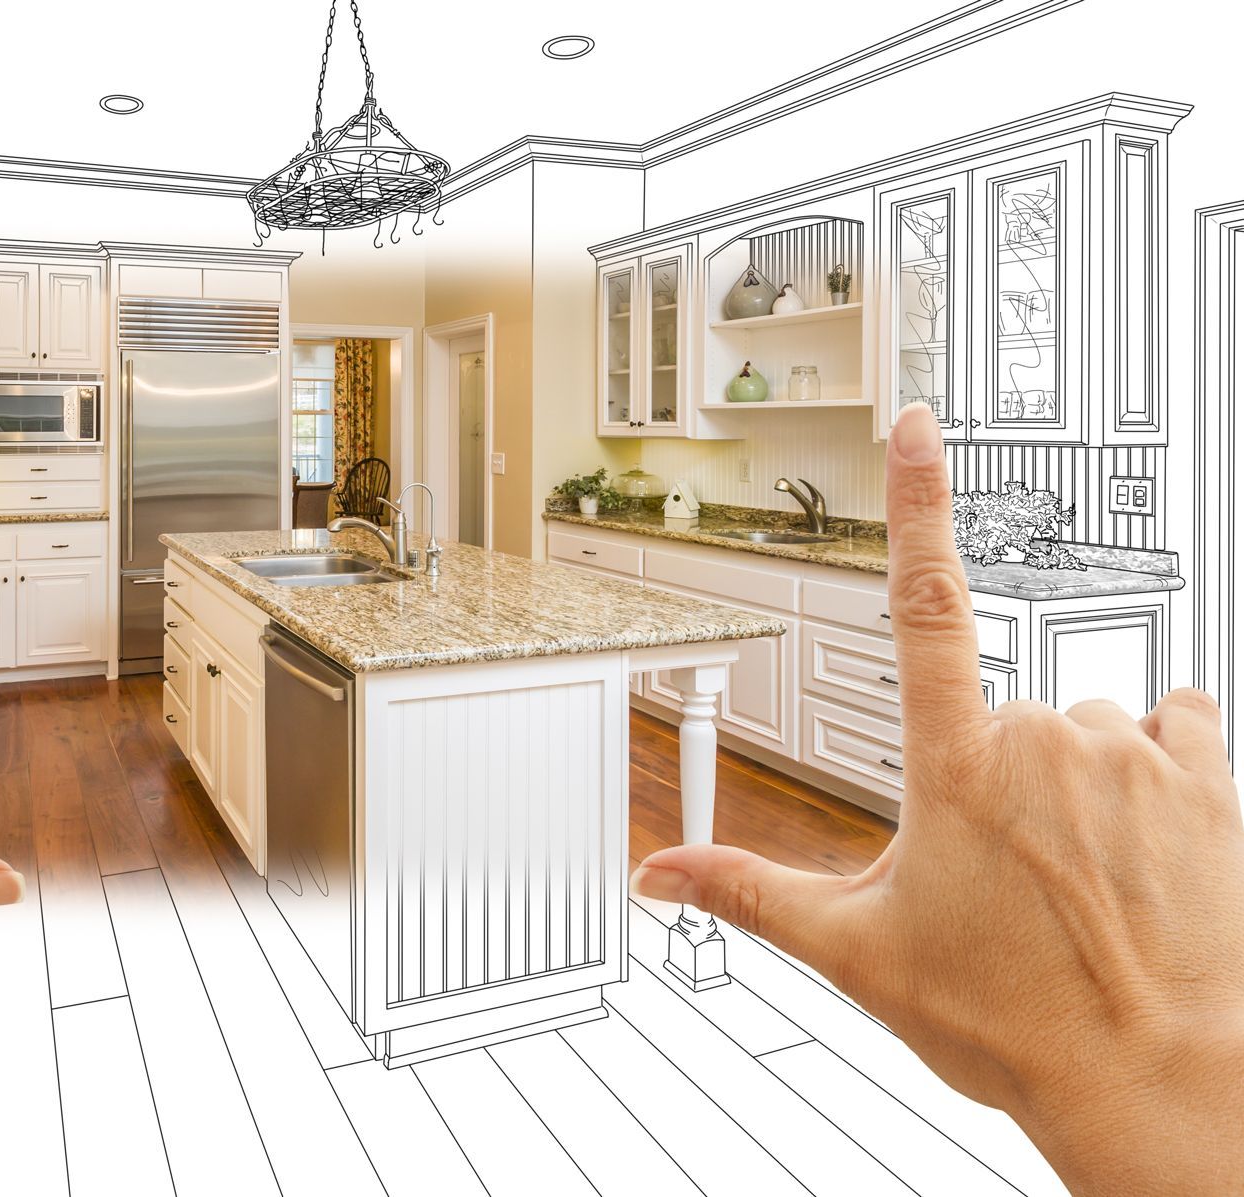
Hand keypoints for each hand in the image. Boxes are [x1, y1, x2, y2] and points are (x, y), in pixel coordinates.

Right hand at [633, 403, 1243, 1192]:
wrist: (1156, 1080)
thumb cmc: (1014, 1022)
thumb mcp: (859, 954)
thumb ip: (751, 893)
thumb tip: (661, 875)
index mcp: (953, 765)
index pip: (923, 600)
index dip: (915, 502)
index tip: (916, 425)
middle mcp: (1047, 739)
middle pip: (1005, 711)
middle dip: (998, 773)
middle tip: (1002, 874)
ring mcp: (1134, 755)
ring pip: (1089, 724)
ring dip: (1078, 775)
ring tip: (1078, 873)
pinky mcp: (1209, 781)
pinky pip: (1179, 722)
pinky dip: (1160, 761)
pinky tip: (1147, 831)